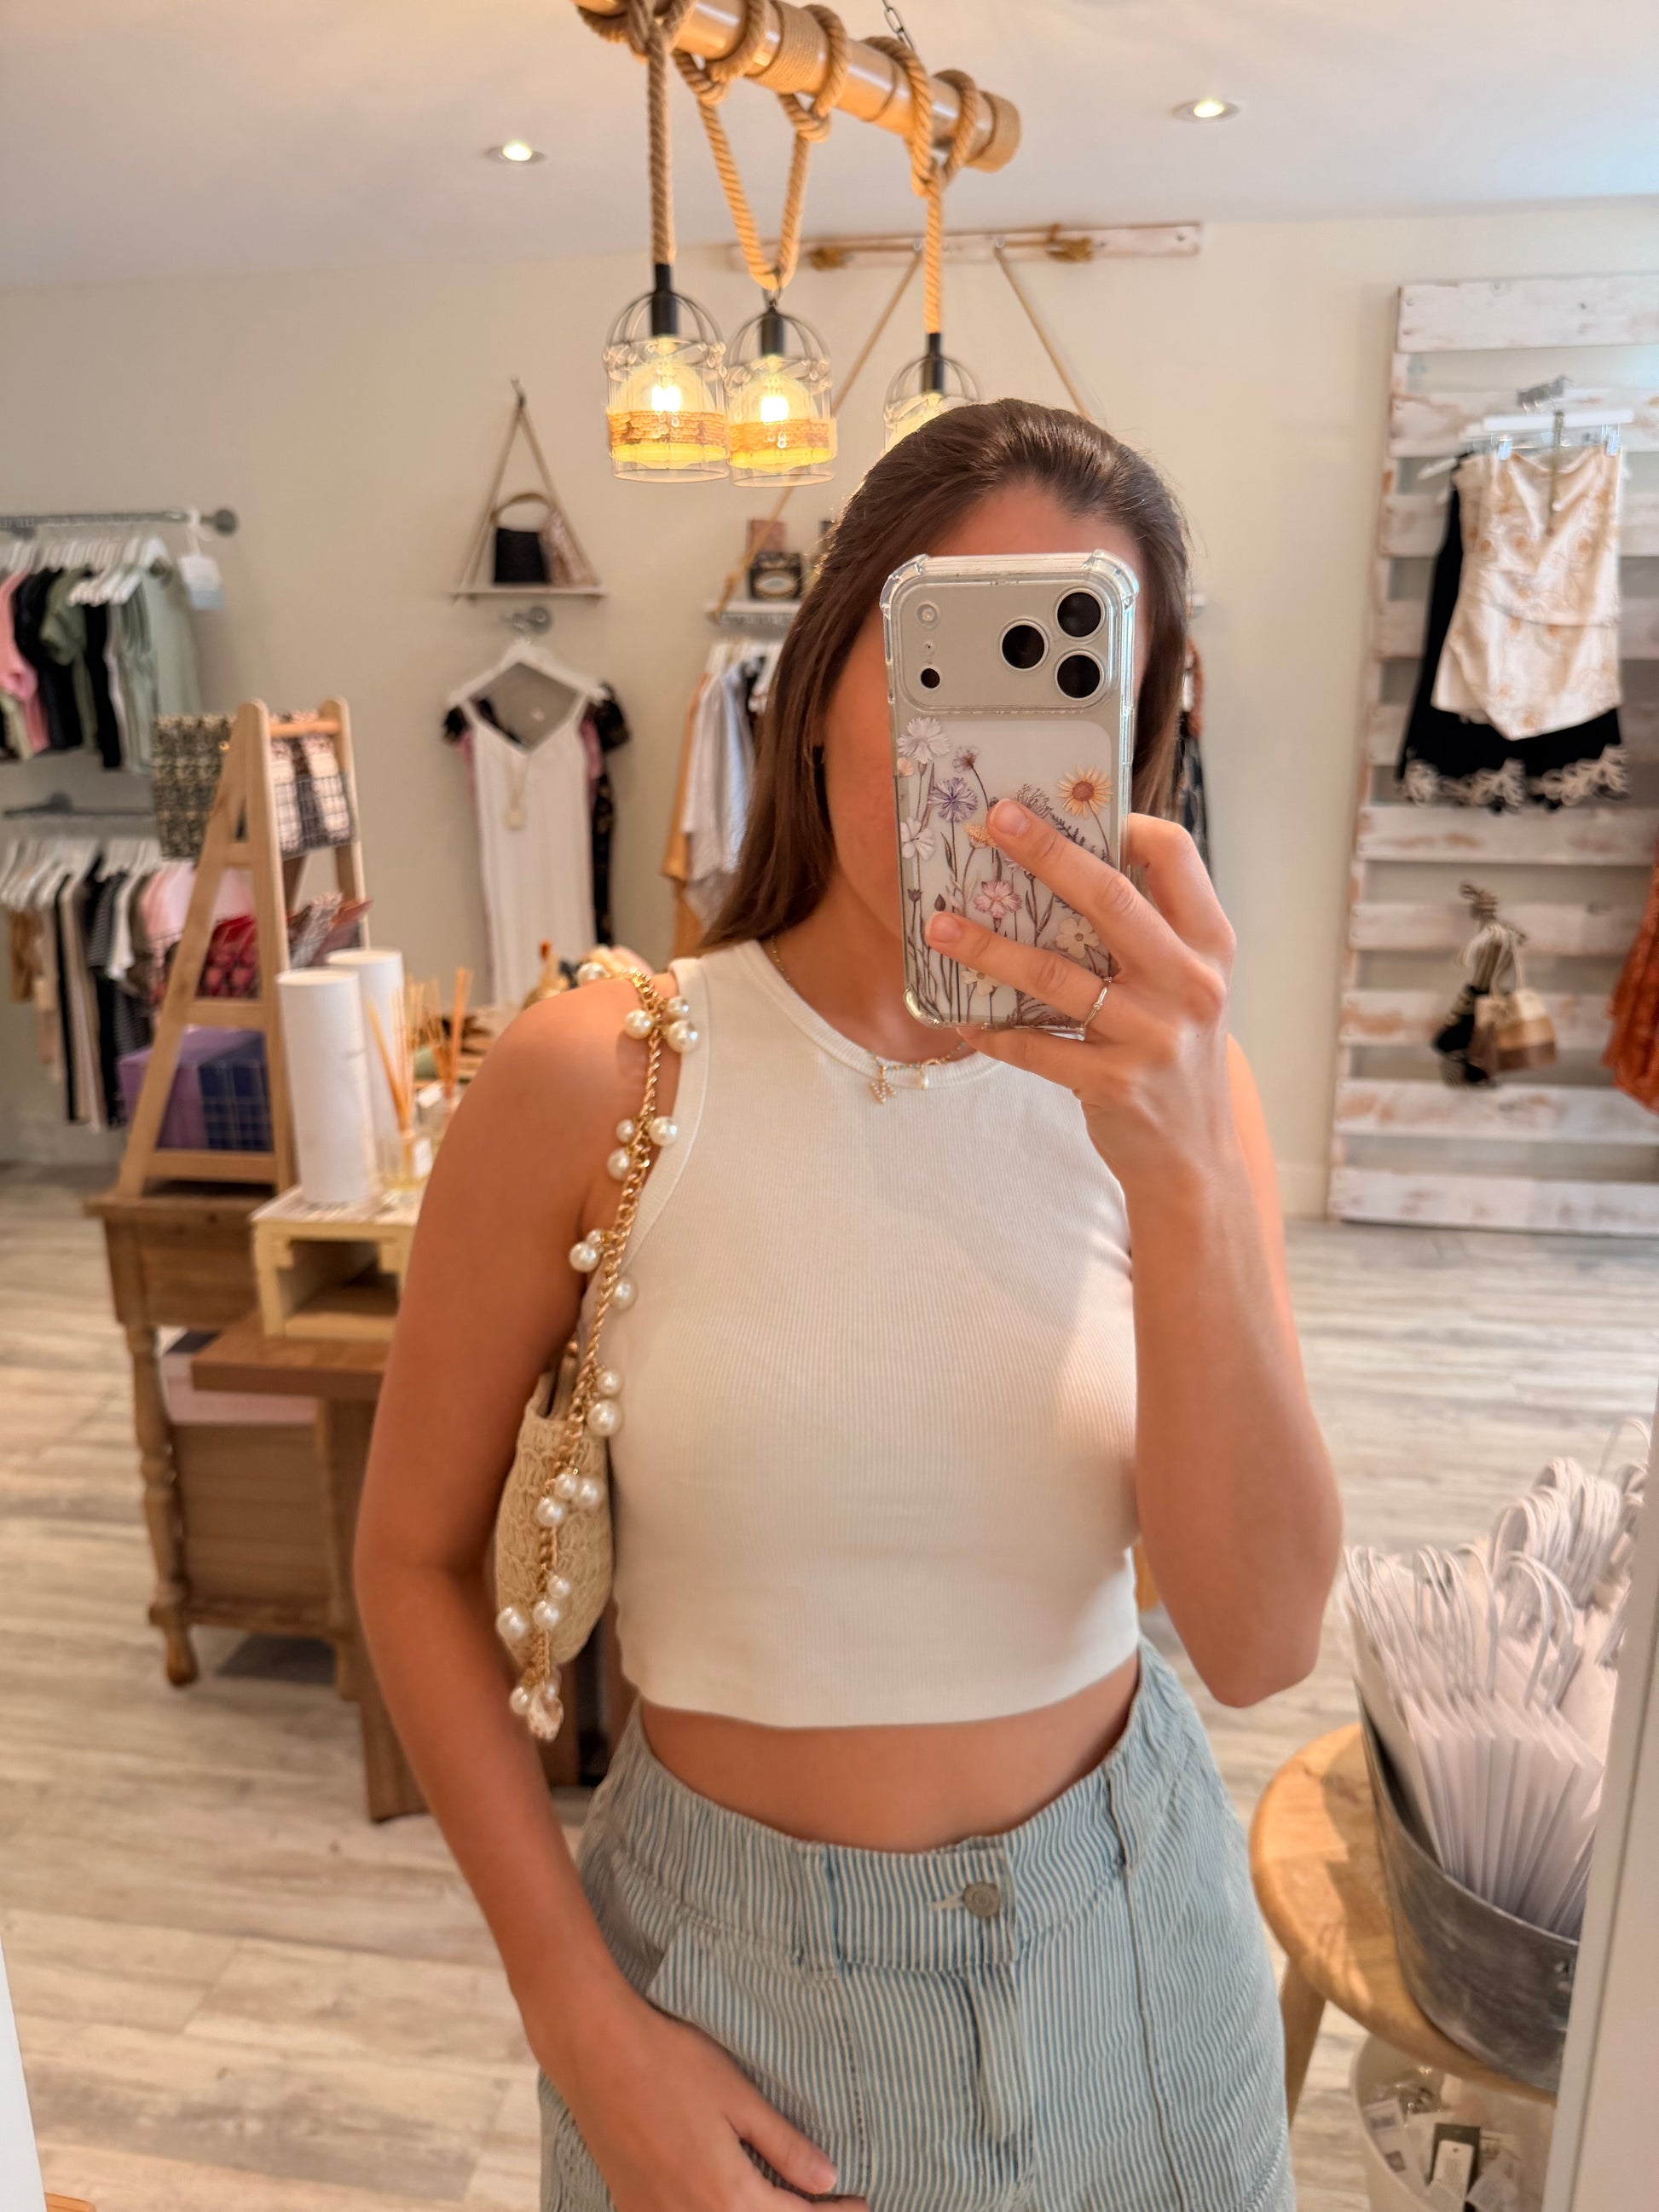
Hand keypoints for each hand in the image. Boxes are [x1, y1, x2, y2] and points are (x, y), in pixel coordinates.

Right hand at [546, 1984, 866, 2211]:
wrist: (596, 2052)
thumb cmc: (670, 2063)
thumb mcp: (738, 2096)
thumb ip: (782, 2145)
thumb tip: (826, 2179)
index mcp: (727, 2197)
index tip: (861, 2204)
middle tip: (830, 2208)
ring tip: (785, 2204)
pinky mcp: (633, 2209)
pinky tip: (727, 2203)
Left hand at [924, 804, 1238, 1193]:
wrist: (1194, 1158)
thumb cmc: (1176, 1055)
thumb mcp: (1185, 988)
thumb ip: (1148, 934)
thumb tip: (1066, 867)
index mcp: (1209, 946)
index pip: (1176, 857)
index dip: (1126, 824)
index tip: (1072, 806)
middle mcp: (1189, 984)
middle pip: (1110, 900)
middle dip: (1047, 853)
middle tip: (995, 820)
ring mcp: (1152, 1036)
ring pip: (1056, 975)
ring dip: (988, 947)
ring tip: (938, 925)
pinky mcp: (1114, 1083)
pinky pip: (1035, 1047)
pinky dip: (992, 1031)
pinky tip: (959, 1017)